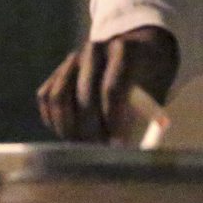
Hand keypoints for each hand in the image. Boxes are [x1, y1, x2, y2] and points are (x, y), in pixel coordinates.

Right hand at [37, 26, 177, 142]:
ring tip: (85, 145)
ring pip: (59, 98)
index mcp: (124, 51)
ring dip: (69, 128)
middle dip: (91, 131)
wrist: (133, 55)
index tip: (118, 146)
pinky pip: (46, 99)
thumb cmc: (147, 79)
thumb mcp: (156, 91)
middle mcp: (94, 51)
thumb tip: (129, 149)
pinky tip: (71, 133)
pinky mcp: (57, 72)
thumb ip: (145, 117)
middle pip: (85, 96)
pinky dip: (55, 121)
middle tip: (99, 151)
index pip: (113, 88)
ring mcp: (72, 60)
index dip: (114, 120)